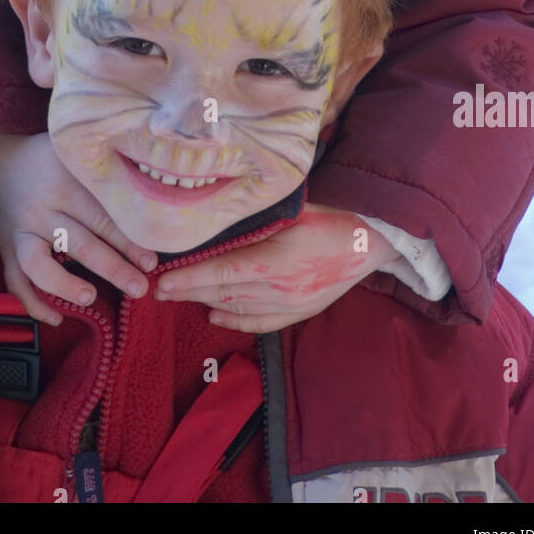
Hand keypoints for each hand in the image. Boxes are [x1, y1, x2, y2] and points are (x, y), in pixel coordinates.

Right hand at [0, 132, 156, 324]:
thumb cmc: (50, 159)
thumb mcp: (76, 154)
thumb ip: (106, 171)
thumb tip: (153, 194)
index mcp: (66, 183)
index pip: (102, 216)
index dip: (128, 240)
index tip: (152, 260)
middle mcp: (42, 209)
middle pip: (79, 242)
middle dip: (113, 267)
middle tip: (140, 287)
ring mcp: (20, 231)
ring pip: (38, 264)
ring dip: (65, 285)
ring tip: (92, 298)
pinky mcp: (6, 249)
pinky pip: (14, 281)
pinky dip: (32, 303)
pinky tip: (57, 318)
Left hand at [153, 203, 400, 331]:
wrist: (374, 238)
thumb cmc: (331, 213)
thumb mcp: (289, 210)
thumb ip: (253, 220)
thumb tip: (215, 219)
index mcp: (272, 262)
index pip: (219, 275)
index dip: (187, 280)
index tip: (161, 283)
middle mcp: (278, 290)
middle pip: (223, 294)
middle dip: (188, 292)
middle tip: (159, 289)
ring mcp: (291, 305)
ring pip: (238, 308)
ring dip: (206, 303)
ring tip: (180, 297)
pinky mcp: (302, 311)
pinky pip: (261, 323)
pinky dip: (235, 321)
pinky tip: (214, 315)